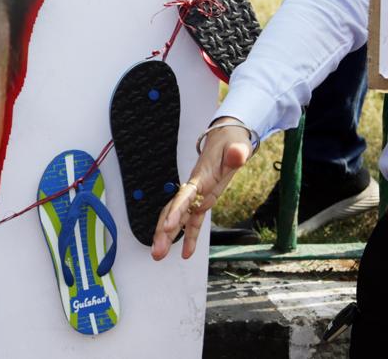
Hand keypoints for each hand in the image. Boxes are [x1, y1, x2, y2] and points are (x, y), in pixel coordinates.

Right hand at [151, 119, 254, 260]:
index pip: (184, 196)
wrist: (227, 138)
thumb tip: (239, 154)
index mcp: (200, 178)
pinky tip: (186, 254)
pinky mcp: (202, 201)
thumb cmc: (231, 143)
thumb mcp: (237, 146)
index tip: (167, 227)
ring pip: (177, 219)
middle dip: (162, 231)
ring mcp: (196, 196)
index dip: (175, 211)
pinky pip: (192, 221)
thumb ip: (237, 152)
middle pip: (173, 211)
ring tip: (159, 256)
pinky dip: (188, 237)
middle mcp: (194, 189)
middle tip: (157, 252)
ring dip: (167, 237)